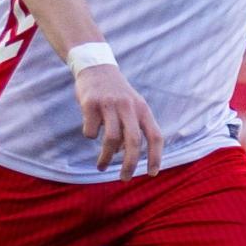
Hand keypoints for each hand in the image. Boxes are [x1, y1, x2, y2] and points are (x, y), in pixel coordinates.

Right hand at [75, 64, 163, 179]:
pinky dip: (90, 135)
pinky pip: (90, 131)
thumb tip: (124, 154)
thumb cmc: (116, 94)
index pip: (155, 136)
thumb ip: (133, 128)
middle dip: (130, 164)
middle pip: (133, 141)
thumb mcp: (131, 107)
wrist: (96, 67)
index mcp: (143, 109)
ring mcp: (109, 104)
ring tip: (102, 167)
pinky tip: (90, 130)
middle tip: (124, 178)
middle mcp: (129, 107)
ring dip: (106, 158)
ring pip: (110, 140)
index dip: (155, 157)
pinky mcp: (90, 104)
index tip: (151, 174)